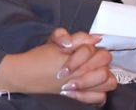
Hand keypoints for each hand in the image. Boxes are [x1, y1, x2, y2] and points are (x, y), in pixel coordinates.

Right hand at [0, 29, 114, 105]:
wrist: (26, 75)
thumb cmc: (39, 59)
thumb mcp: (56, 43)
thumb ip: (78, 39)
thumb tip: (96, 38)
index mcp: (80, 62)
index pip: (98, 51)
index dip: (89, 46)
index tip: (79, 47)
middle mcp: (85, 76)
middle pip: (106, 64)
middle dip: (99, 57)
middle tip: (88, 56)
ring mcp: (84, 88)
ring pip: (109, 81)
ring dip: (104, 74)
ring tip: (94, 69)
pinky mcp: (80, 97)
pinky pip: (100, 98)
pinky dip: (99, 92)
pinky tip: (93, 86)